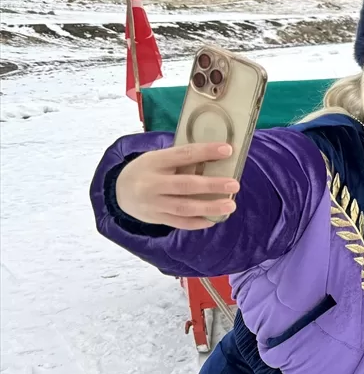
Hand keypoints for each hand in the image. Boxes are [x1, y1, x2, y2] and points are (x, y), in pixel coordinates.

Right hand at [114, 142, 240, 228]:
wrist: (118, 191)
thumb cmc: (148, 170)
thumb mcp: (158, 158)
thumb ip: (181, 159)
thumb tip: (217, 157)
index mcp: (154, 161)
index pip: (182, 155)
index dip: (205, 152)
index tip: (227, 150)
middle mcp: (152, 183)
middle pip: (184, 185)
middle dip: (211, 186)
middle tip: (234, 185)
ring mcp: (153, 203)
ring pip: (183, 207)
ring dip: (209, 207)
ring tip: (230, 205)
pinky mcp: (155, 218)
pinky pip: (179, 222)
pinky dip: (197, 222)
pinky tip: (214, 219)